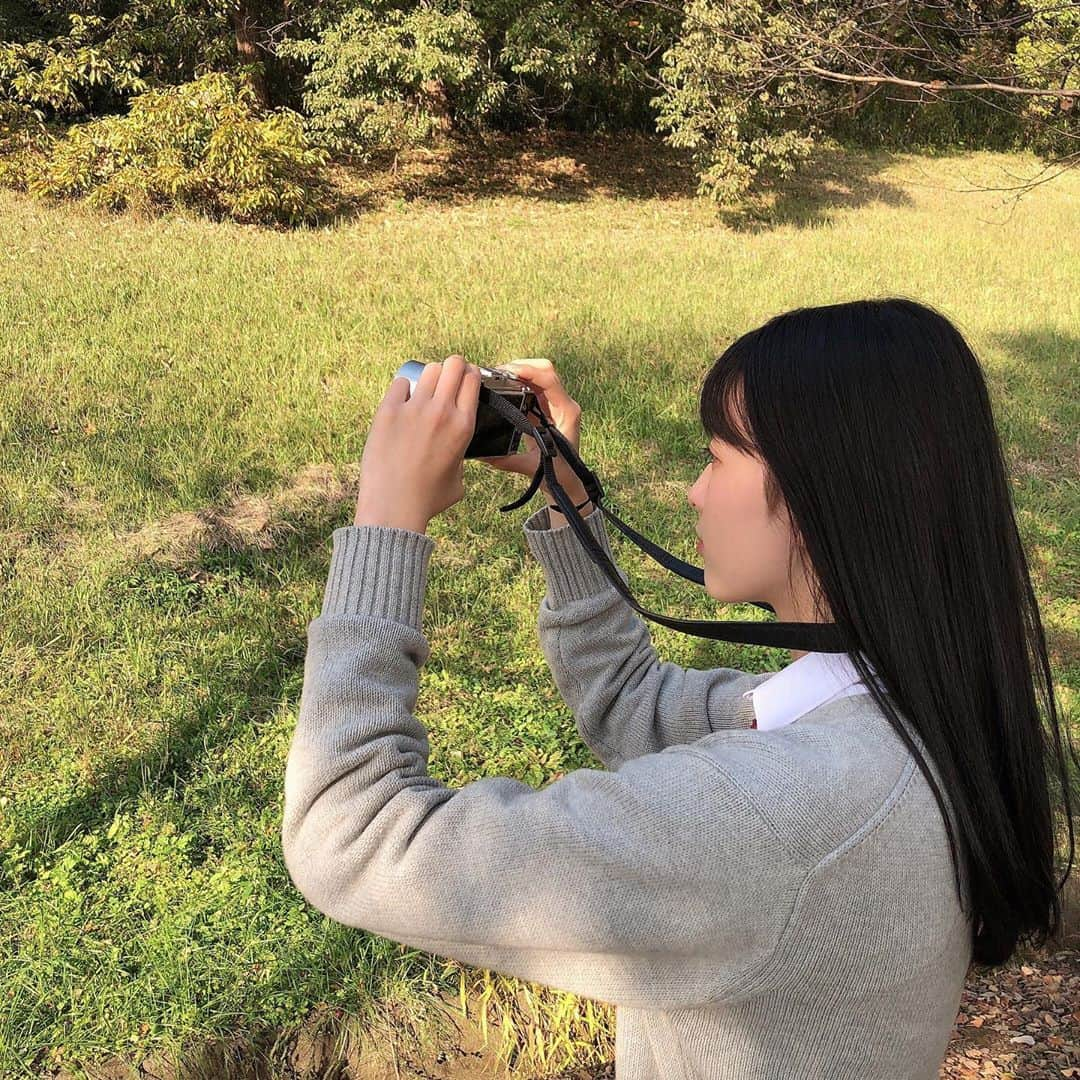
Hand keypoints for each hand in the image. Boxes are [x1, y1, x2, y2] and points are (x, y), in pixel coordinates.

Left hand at [353, 355, 480, 531]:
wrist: (393, 507)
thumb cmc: (427, 500)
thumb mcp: (459, 479)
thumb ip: (460, 458)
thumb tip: (454, 454)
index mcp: (464, 426)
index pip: (472, 380)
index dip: (469, 375)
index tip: (464, 380)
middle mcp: (442, 412)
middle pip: (453, 364)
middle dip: (452, 367)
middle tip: (446, 379)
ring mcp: (414, 409)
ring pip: (429, 369)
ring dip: (429, 376)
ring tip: (424, 390)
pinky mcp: (388, 411)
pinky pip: (400, 383)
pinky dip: (403, 389)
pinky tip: (402, 402)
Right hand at [473, 358, 584, 501]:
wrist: (569, 481)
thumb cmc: (558, 475)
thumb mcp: (533, 467)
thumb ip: (509, 461)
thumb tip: (483, 455)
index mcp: (566, 412)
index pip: (549, 379)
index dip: (528, 370)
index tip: (507, 372)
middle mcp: (563, 403)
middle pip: (545, 370)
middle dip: (521, 365)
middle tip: (497, 372)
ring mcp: (556, 404)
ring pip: (539, 375)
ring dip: (519, 372)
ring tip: (497, 377)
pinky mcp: (547, 408)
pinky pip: (534, 387)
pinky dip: (519, 382)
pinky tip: (503, 386)